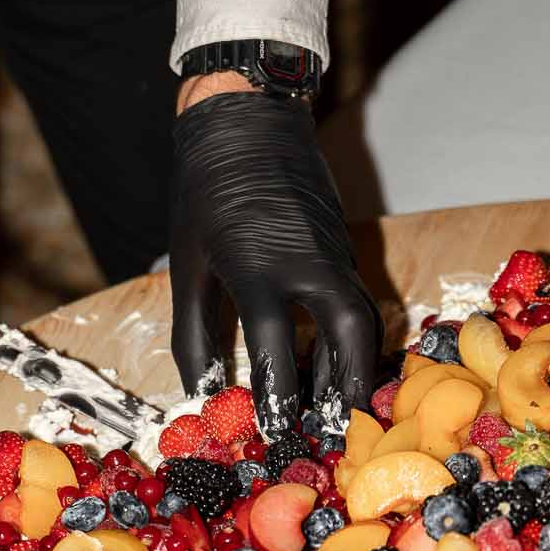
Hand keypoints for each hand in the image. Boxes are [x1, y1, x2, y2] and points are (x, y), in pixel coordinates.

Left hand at [169, 80, 380, 436]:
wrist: (246, 122)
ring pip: (362, 319)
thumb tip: (203, 392)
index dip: (276, 393)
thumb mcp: (188, 264)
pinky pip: (354, 302)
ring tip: (338, 409)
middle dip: (346, 385)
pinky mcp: (343, 249)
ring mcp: (333, 253)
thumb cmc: (205, 192)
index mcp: (259, 264)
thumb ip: (194, 333)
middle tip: (334, 428)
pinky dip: (349, 341)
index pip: (275, 344)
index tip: (274, 428)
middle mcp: (308, 261)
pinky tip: (332, 367)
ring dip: (355, 366)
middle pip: (347, 332)